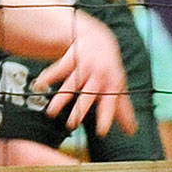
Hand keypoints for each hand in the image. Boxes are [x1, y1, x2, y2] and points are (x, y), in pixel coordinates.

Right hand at [37, 11, 137, 137]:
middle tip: (72, 124)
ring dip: (61, 98)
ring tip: (51, 112)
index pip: (110, 102)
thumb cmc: (109, 68)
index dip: (106, 116)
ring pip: (71, 84)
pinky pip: (59, 69)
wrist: (98, 39)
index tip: (102, 132)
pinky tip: (40, 85)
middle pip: (88, 94)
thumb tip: (132, 131)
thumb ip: (123, 109)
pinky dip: (48, 76)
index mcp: (111, 84)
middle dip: (80, 109)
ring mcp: (84, 66)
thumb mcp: (119, 86)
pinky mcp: (71, 59)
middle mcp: (98, 75)